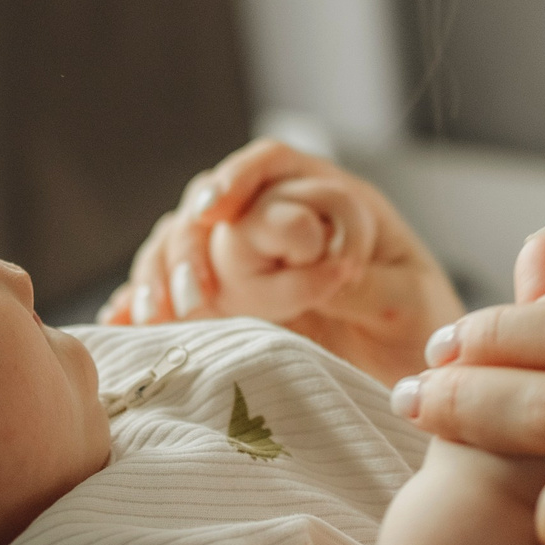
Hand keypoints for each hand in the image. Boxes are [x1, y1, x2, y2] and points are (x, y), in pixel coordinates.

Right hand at [98, 139, 460, 382]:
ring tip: (156, 313)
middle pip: (213, 207)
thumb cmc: (423, 328)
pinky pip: (174, 294)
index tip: (214, 208)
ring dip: (161, 274)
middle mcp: (281, 224)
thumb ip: (363, 282)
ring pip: (182, 245)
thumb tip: (314, 267)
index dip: (238, 177)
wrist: (418, 381)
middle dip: (191, 243)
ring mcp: (249, 264)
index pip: (272, 164)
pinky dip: (143, 305)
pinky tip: (121, 323)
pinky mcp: (229, 306)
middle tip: (192, 293)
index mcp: (330, 201)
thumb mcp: (410, 303)